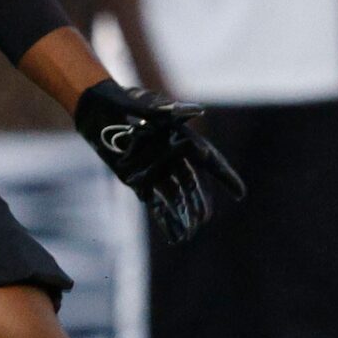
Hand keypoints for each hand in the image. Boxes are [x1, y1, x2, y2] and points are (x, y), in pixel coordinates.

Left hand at [74, 81, 244, 244]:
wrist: (97, 110)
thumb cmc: (124, 102)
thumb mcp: (146, 105)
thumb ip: (169, 111)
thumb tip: (198, 110)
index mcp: (181, 139)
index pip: (210, 161)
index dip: (225, 177)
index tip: (240, 193)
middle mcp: (172, 157)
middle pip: (193, 183)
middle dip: (200, 201)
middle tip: (204, 217)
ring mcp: (156, 170)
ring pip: (177, 196)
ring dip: (185, 213)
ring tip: (192, 231)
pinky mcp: (139, 181)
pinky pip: (156, 203)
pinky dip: (165, 219)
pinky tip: (175, 235)